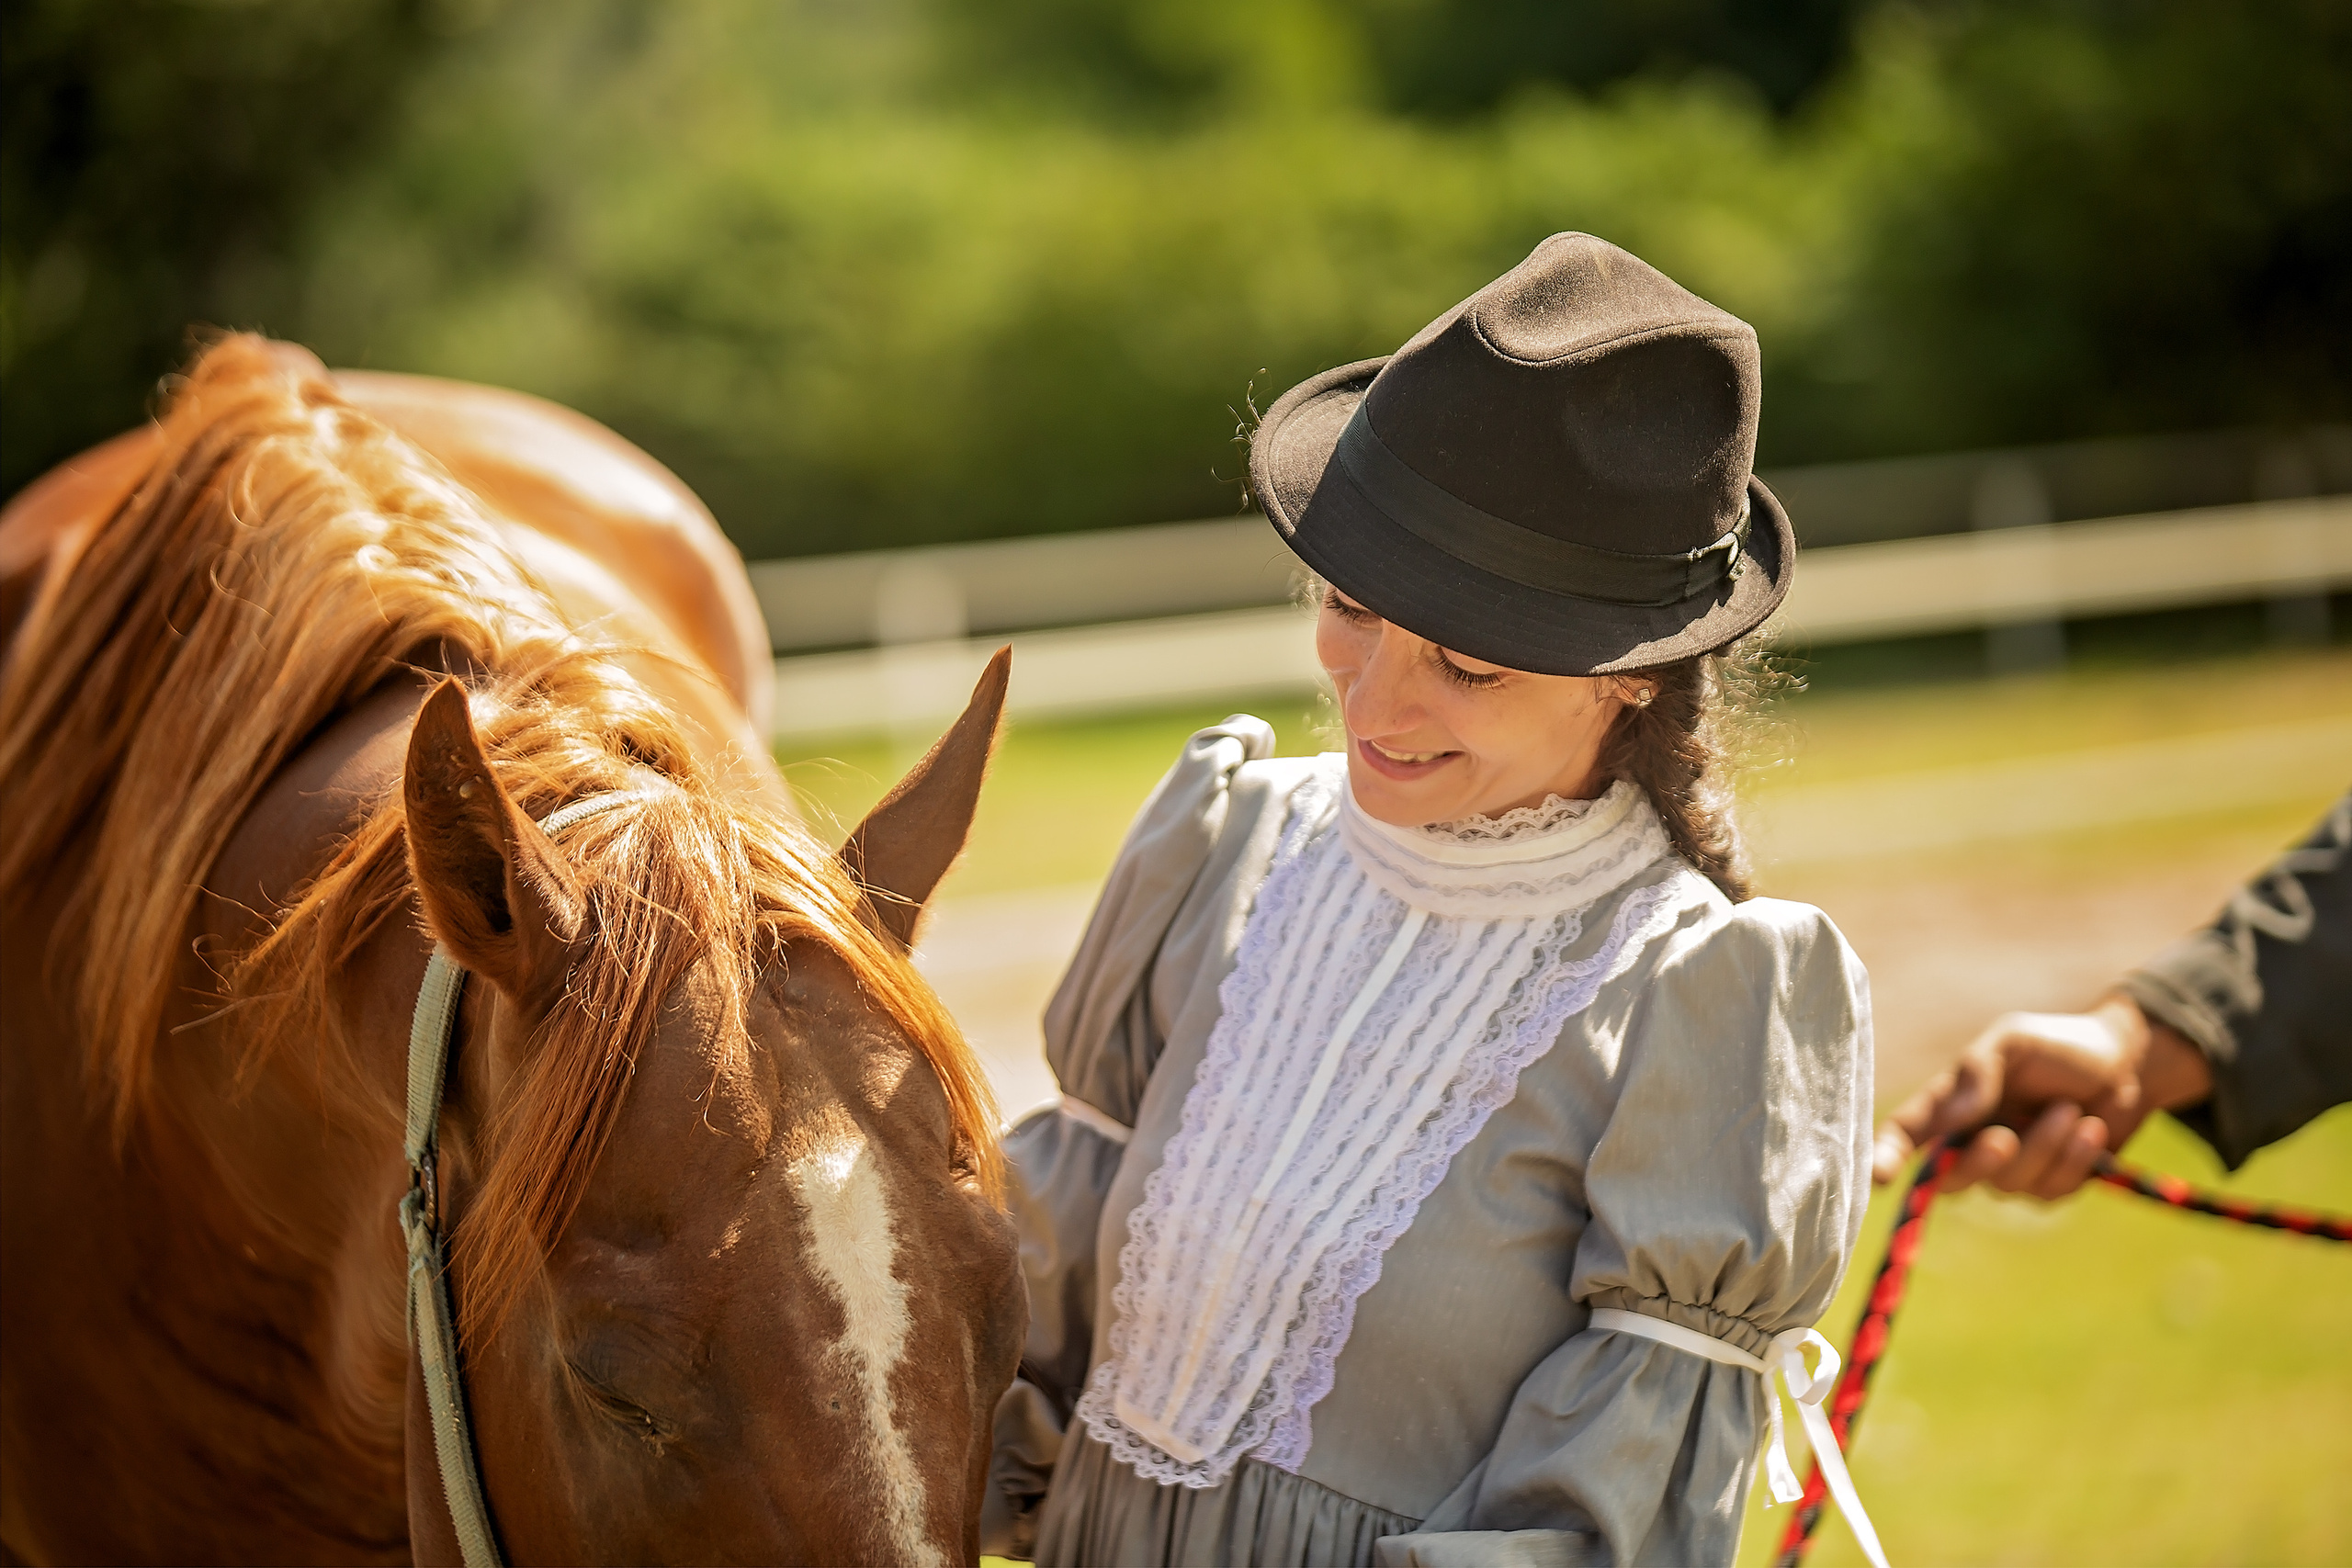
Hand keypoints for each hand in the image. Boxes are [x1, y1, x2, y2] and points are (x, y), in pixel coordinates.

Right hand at [1871, 995, 2213, 1197]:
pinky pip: (2050, 1191)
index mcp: (1951, 1104)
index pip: (1907, 1132)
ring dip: (2046, 1146)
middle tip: (2004, 1138)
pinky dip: (2074, 1159)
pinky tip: (2092, 1129)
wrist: (2126, 1067)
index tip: (1877, 1175)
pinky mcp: (2049, 1186)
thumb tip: (1954, 1116)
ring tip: (2071, 1111)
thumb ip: (1978, 1071)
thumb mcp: (2014, 1041)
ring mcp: (2011, 1169)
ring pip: (2009, 1183)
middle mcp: (1972, 1141)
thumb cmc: (2059, 1047)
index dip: (1885, 1154)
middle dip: (1978, 1163)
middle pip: (1952, 1178)